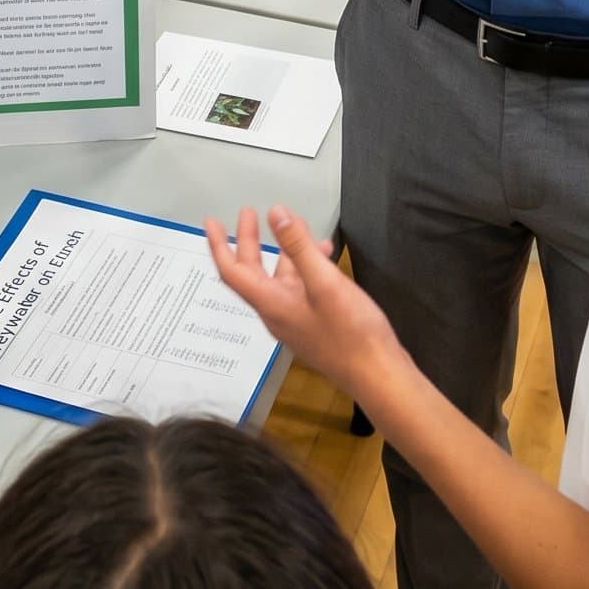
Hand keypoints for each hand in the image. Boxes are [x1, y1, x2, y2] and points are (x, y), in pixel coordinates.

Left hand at [206, 206, 405, 403]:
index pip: (234, 273)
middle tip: (248, 213)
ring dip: (286, 252)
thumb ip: (299, 246)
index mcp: (272, 305)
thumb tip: (275, 213)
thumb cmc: (350, 332)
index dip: (219, 246)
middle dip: (250, 241)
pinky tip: (326, 254)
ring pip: (281, 279)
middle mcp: (278, 313)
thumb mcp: (324, 282)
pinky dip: (307, 266)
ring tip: (298, 227)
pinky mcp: (315, 324)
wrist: (377, 375)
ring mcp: (297, 320)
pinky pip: (301, 288)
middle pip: (254, 273)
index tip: (211, 222)